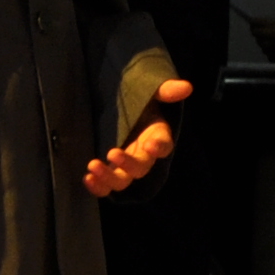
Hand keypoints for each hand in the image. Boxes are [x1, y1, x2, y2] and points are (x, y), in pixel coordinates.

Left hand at [85, 79, 196, 194]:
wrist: (123, 108)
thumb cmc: (140, 100)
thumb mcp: (151, 92)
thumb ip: (165, 90)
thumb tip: (186, 87)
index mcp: (157, 136)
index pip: (164, 145)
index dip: (159, 147)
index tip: (150, 145)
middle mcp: (144, 155)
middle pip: (141, 168)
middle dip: (128, 164)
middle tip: (113, 152)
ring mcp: (127, 165)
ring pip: (123, 180)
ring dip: (109, 178)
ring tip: (93, 165)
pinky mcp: (111, 170)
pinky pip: (106, 185)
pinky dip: (98, 187)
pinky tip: (87, 178)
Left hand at [246, 15, 274, 55]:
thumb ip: (273, 23)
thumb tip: (264, 23)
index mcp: (271, 29)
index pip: (254, 23)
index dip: (254, 22)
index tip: (254, 22)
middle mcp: (267, 39)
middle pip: (255, 34)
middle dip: (259, 32)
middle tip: (266, 31)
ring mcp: (269, 50)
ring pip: (262, 44)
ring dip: (266, 42)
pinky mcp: (273, 58)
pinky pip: (268, 53)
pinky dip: (271, 51)